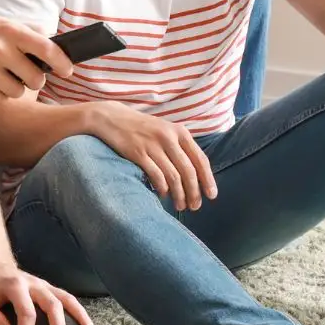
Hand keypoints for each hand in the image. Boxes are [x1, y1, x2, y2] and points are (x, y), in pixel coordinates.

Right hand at [0, 18, 71, 101]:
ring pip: (18, 92)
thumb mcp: (0, 23)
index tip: (67, 71)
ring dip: (15, 88)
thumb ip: (28, 31)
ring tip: (2, 77)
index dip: (61, 62)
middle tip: (26, 76)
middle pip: (35, 79)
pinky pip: (0, 99)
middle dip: (34, 80)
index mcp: (8, 31)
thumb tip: (56, 41)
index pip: (46, 48)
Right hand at [88, 102, 216, 210]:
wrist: (113, 118)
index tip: (212, 195)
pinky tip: (163, 194)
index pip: (200, 159)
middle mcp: (168, 137)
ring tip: (180, 206)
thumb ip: (181, 147)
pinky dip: (162, 188)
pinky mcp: (137, 153)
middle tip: (195, 207)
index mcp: (180, 132)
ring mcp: (153, 145)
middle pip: (188, 171)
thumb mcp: (166, 130)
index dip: (207, 180)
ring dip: (179, 195)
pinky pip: (156, 176)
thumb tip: (196, 174)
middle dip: (194, 192)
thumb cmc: (142, 128)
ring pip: (173, 176)